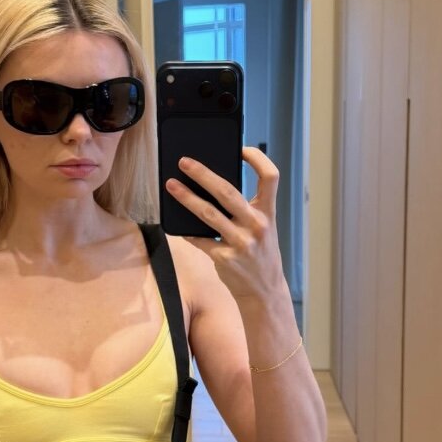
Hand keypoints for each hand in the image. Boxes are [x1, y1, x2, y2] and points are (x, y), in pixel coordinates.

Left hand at [165, 147, 286, 301]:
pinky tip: (176, 224)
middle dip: (203, 174)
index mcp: (268, 213)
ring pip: (208, 214)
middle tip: (184, 161)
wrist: (264, 292)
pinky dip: (187, 231)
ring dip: (186, 198)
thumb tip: (213, 187)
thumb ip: (246, 210)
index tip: (241, 149)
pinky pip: (200, 240)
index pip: (270, 177)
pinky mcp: (225, 259)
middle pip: (228, 191)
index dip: (258, 158)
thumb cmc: (260, 255)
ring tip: (171, 186)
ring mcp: (240, 243)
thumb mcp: (263, 229)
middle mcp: (256, 226)